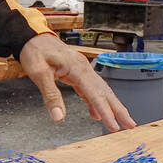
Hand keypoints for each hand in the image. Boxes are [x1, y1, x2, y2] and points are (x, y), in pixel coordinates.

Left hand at [20, 34, 135, 130]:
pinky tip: (97, 114)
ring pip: (101, 90)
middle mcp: (84, 68)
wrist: (32, 37)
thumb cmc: (35, 51)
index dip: (105, 112)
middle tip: (130, 125)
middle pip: (105, 92)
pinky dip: (96, 102)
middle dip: (119, 110)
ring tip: (121, 122)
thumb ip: (50, 95)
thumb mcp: (38, 73)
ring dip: (112, 106)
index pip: (95, 94)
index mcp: (77, 68)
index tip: (114, 126)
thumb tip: (58, 116)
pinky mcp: (77, 72)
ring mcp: (82, 70)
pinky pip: (91, 89)